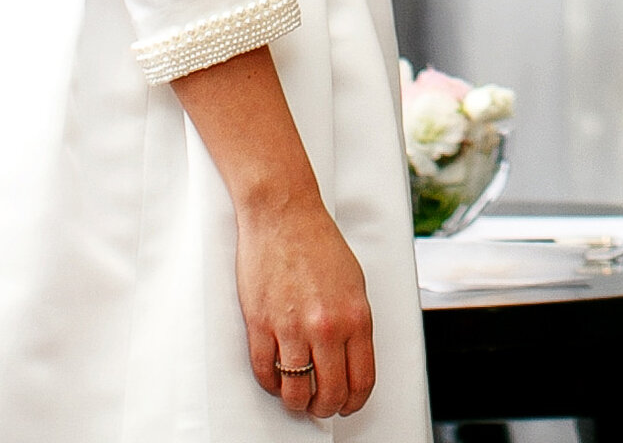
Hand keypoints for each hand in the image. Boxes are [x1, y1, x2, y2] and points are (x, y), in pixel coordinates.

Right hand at [235, 190, 376, 419]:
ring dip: (297, 402)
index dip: (354, 402)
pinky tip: (276, 376)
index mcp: (356, 318)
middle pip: (330, 393)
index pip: (361, 381)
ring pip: (295, 392)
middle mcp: (326, 327)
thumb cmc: (317, 243)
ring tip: (297, 397)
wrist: (283, 215)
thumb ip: (355, 325)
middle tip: (320, 405)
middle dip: (325, 407)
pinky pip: (265, 372)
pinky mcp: (261, 325)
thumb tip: (350, 360)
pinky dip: (270, 383)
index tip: (347, 405)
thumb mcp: (355, 284)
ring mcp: (292, 328)